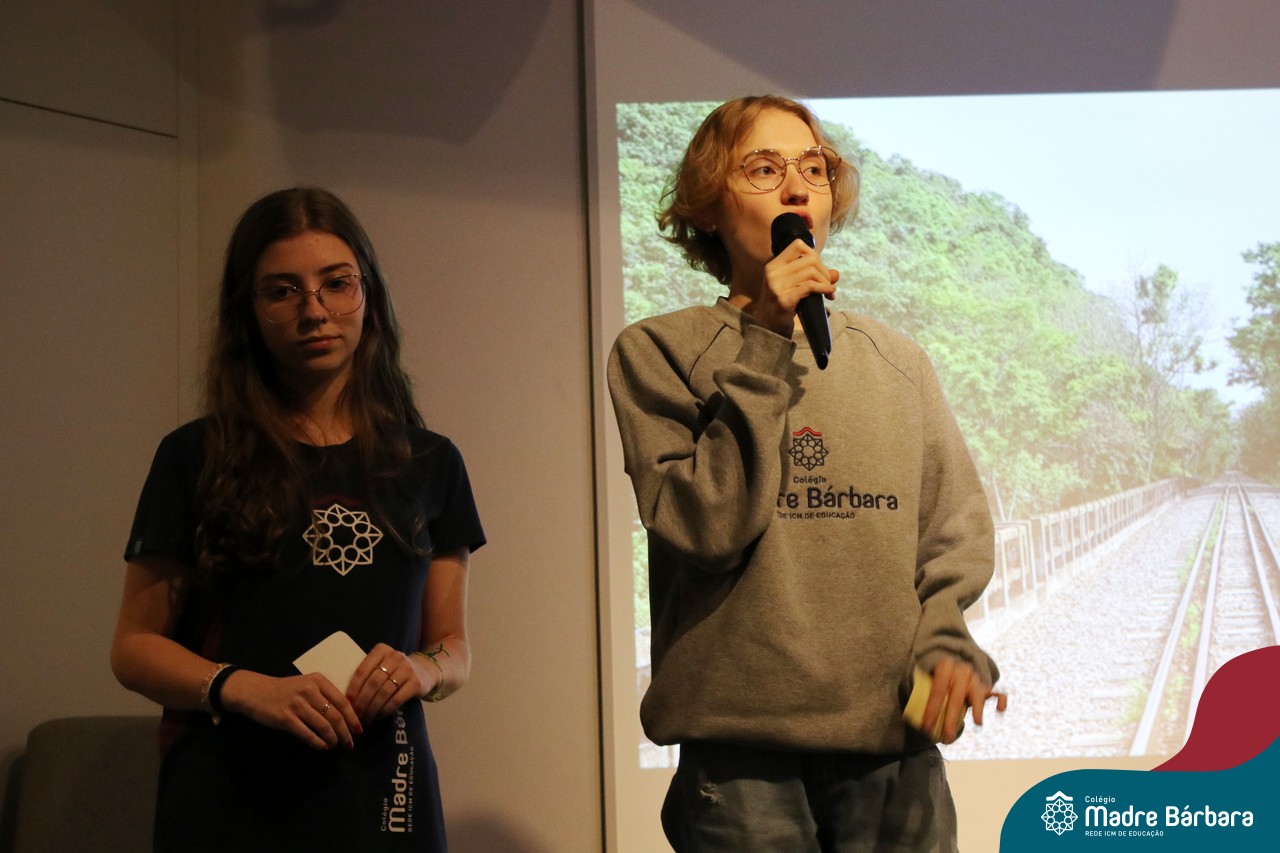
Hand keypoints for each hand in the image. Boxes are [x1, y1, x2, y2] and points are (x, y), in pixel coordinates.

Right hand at [219, 669, 359, 750]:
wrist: (256, 691)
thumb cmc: (286, 690)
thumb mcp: (307, 685)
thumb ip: (325, 696)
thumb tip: (347, 716)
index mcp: (318, 680)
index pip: (342, 701)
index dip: (353, 718)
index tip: (359, 730)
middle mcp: (309, 690)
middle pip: (335, 716)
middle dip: (346, 733)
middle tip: (350, 744)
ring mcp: (297, 704)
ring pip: (323, 726)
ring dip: (333, 739)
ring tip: (336, 746)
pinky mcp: (285, 718)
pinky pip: (307, 734)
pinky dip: (318, 743)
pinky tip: (323, 747)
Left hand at [346, 643, 433, 725]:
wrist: (425, 670)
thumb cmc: (395, 670)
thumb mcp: (382, 664)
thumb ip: (367, 674)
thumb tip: (346, 698)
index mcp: (381, 650)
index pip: (362, 670)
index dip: (353, 688)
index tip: (346, 702)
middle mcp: (395, 656)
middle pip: (373, 682)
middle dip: (362, 701)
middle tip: (355, 715)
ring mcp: (407, 669)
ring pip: (384, 692)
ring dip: (372, 708)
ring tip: (366, 718)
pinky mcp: (416, 683)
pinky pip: (396, 699)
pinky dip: (385, 710)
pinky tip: (379, 716)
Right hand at [751, 239, 838, 336]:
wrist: (767, 329)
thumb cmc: (782, 306)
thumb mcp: (794, 287)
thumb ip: (813, 277)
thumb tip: (835, 274)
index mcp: (773, 266)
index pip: (798, 245)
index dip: (813, 254)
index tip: (819, 269)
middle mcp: (773, 273)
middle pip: (809, 259)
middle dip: (824, 271)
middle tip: (828, 284)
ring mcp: (777, 286)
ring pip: (811, 272)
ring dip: (825, 281)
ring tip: (828, 292)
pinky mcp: (784, 299)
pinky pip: (810, 286)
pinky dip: (824, 288)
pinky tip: (829, 293)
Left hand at [921, 656, 1007, 744]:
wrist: (952, 664)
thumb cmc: (936, 679)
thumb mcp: (925, 681)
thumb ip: (921, 696)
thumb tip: (916, 721)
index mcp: (945, 667)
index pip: (937, 690)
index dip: (931, 709)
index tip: (926, 727)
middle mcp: (962, 670)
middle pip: (956, 696)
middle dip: (950, 719)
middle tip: (946, 737)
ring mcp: (976, 678)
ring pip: (978, 693)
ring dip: (978, 708)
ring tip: (977, 723)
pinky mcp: (986, 686)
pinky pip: (997, 692)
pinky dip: (1001, 700)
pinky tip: (1000, 710)